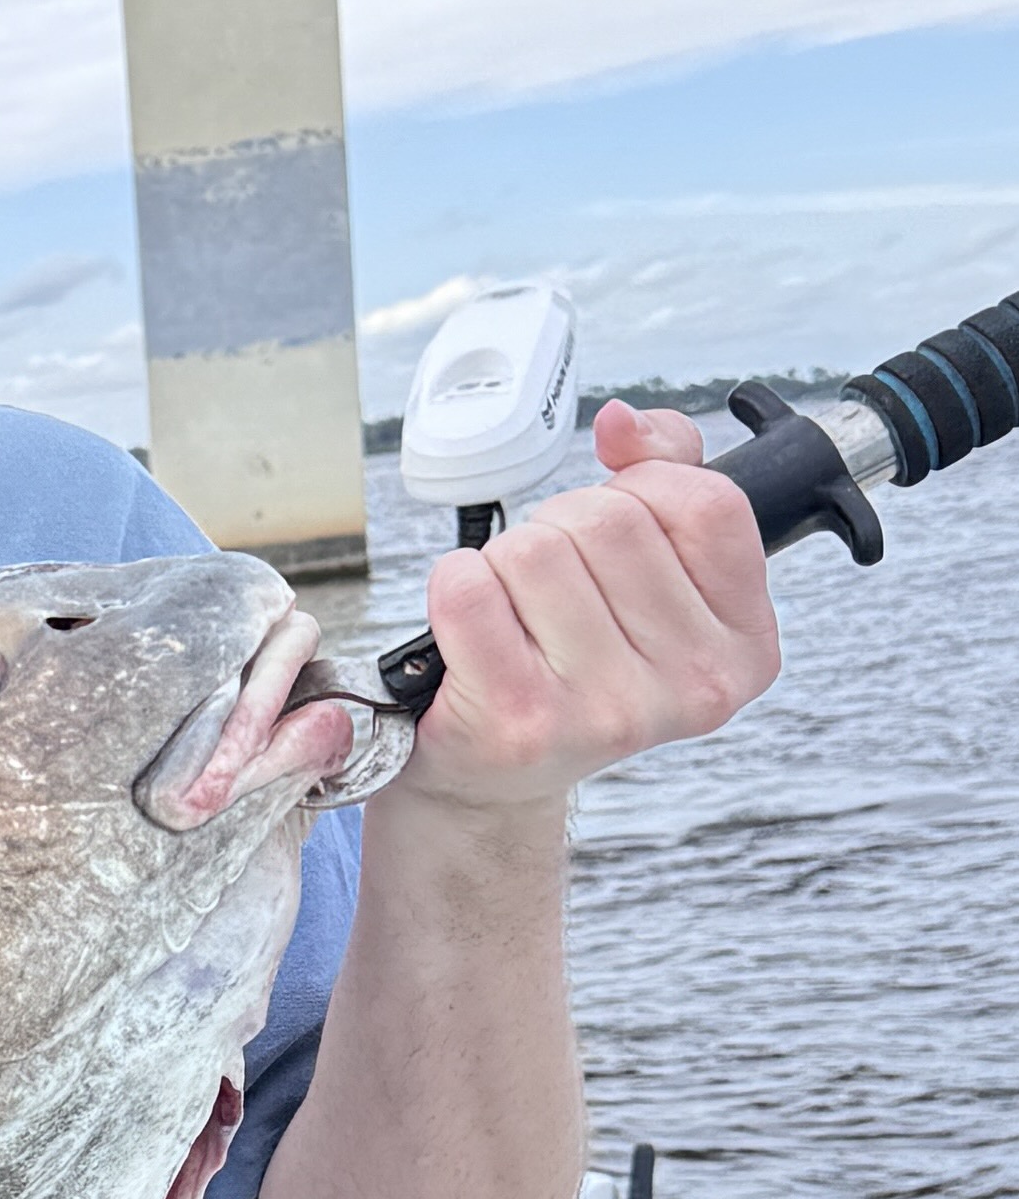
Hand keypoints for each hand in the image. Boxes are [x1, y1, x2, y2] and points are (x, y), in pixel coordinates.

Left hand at [392, 397, 777, 817]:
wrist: (496, 774)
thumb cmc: (574, 662)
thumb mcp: (651, 575)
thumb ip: (664, 475)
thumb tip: (621, 424)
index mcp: (745, 646)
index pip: (706, 501)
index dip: (646, 487)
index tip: (619, 530)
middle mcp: (692, 686)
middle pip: (610, 518)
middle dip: (563, 525)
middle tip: (551, 586)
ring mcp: (609, 709)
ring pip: (536, 548)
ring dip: (505, 560)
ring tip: (514, 614)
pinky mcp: (521, 720)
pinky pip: (468, 589)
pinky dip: (454, 587)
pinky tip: (472, 630)